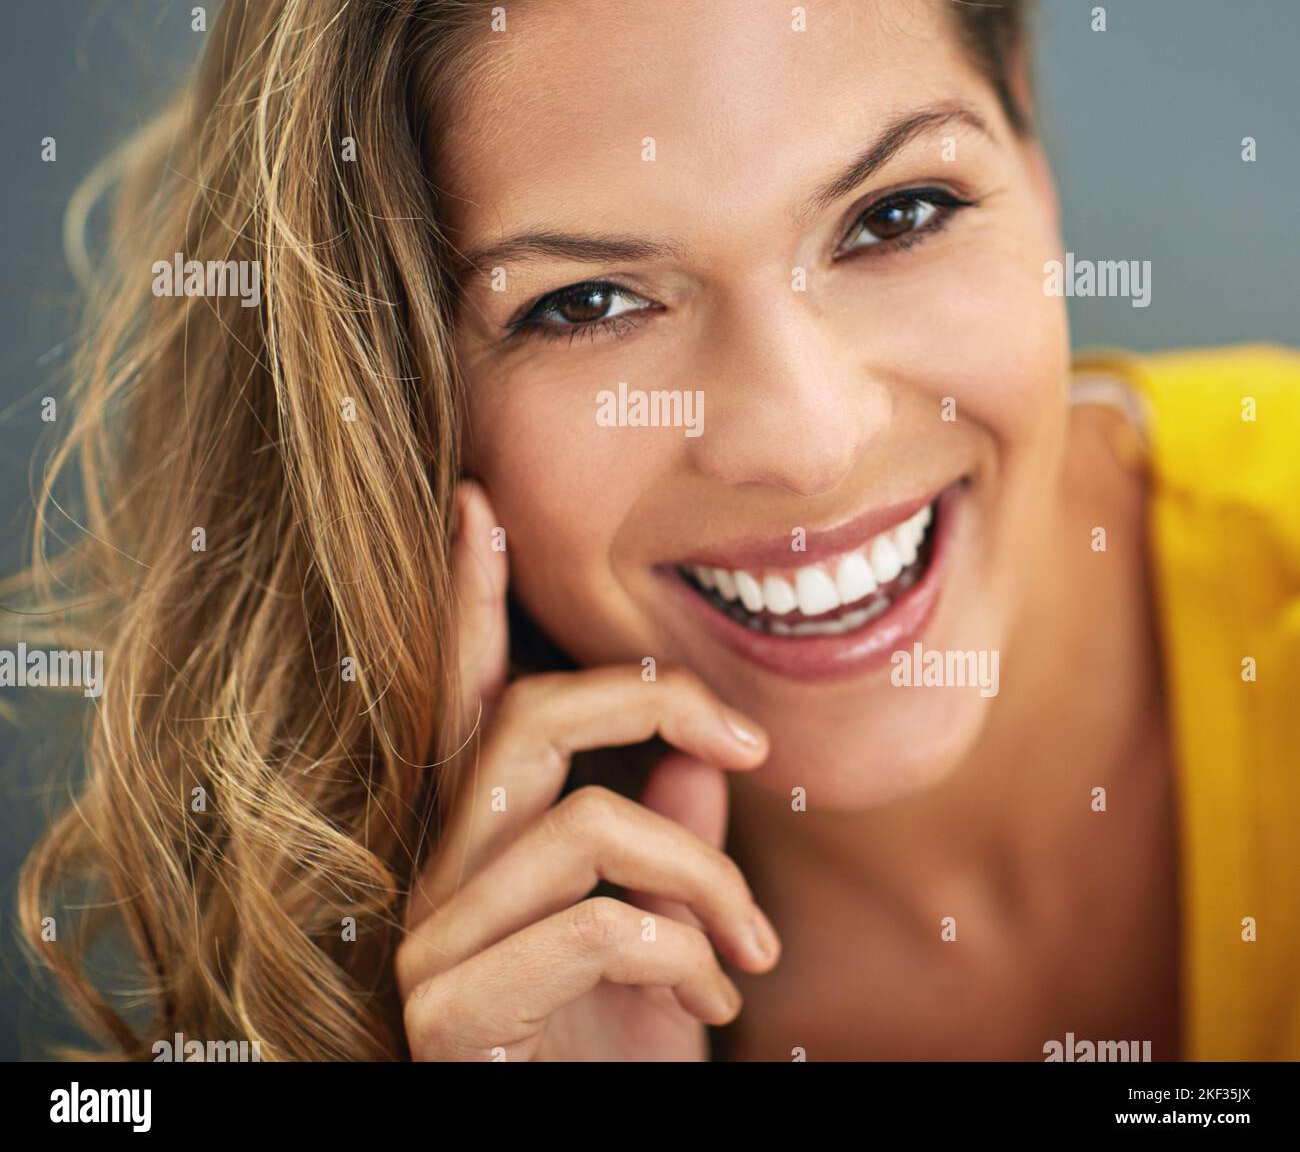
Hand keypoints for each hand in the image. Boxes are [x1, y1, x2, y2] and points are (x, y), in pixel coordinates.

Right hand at [395, 480, 779, 1060]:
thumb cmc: (613, 1056)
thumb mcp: (662, 939)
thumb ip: (676, 839)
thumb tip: (708, 762)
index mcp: (481, 837)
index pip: (466, 694)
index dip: (464, 596)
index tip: (475, 502)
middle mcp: (440, 871)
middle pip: (530, 720)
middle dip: (655, 702)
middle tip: (752, 740)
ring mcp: (436, 939)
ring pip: (589, 824)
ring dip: (704, 876)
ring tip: (751, 949)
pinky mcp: (452, 1007)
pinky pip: (600, 924)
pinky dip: (687, 952)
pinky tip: (712, 1008)